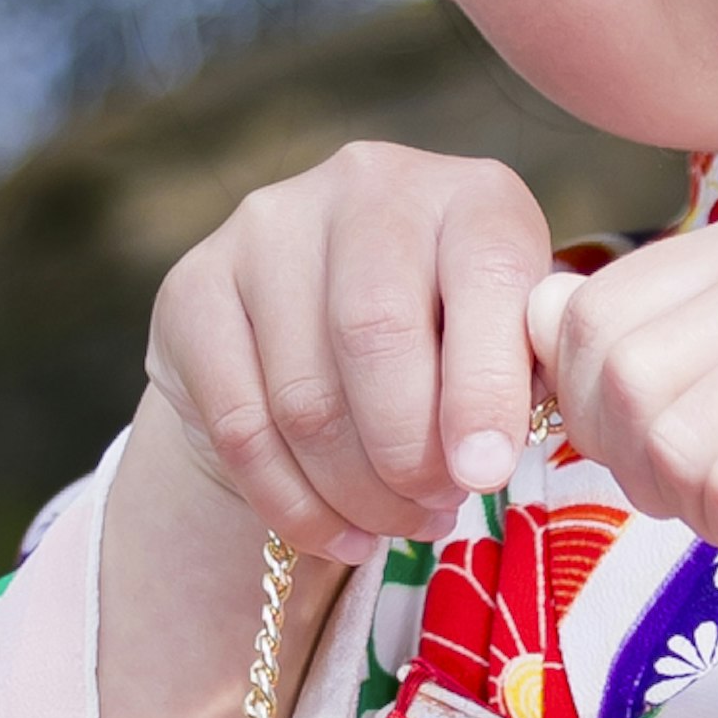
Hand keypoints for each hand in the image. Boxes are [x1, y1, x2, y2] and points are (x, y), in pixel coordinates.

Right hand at [143, 138, 555, 563]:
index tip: (485, 474)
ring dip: (357, 492)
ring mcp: (268, 227)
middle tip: (435, 509)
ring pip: (305, 397)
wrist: (321, 337)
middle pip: (376, 334)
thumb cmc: (447, 349)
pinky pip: (242, 427)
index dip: (485, 386)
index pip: (485, 276)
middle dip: (410, 454)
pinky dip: (296, 504)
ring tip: (394, 523)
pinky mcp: (194, 287)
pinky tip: (339, 533)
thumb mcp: (510, 350)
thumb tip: (488, 450)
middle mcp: (367, 184)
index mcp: (470, 194)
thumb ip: (523, 377)